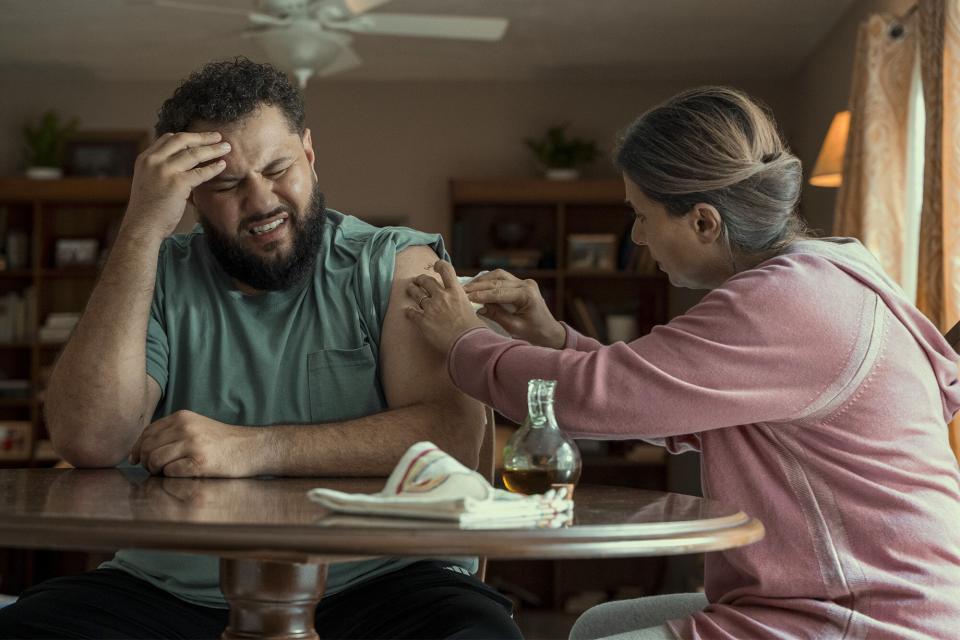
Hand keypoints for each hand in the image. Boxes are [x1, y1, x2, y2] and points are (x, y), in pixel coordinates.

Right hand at [123, 131, 231, 239]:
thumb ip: (160, 169)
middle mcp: (153, 161)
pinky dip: (213, 167)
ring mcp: (165, 171)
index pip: (168, 139)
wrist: (142, 226)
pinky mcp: (177, 183)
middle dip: (202, 137)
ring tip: (226, 148)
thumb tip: (182, 163)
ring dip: (213, 149)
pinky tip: (222, 165)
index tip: (201, 138)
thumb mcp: (148, 181)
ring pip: (194, 154)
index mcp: (145, 158)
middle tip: (218, 135)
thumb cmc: (148, 208)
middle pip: (182, 140)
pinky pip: (200, 172)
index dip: (187, 137)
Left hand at [128, 410, 261, 477]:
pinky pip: (171, 472)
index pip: (147, 432)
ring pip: (155, 460)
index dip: (138, 448)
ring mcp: (193, 445)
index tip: (136, 459)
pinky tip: (184, 474)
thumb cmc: (223, 442)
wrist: (253, 447)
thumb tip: (140, 450)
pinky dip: (172, 477)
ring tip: (168, 473)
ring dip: (157, 471)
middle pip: (147, 447)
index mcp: (183, 417)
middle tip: (155, 469)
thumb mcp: (197, 426)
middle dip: (146, 462)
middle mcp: (186, 428)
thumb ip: (173, 432)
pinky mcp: (200, 462)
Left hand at [404, 261, 485, 355]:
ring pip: (416, 293)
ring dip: (412, 290)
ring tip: (409, 289)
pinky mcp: (423, 320)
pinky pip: (411, 312)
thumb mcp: (472, 310)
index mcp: (456, 292)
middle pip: (426, 281)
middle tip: (418, 280)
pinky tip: (407, 312)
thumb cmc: (474, 330)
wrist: (466, 343)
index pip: (446, 270)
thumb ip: (463, 305)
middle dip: (421, 279)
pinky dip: (408, 311)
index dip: (440, 265)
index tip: (436, 266)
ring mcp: (431, 307)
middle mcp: (442, 296)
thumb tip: (464, 308)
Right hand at [463, 270, 565, 348]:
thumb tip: (478, 307)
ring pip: (499, 275)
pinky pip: (502, 278)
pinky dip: (489, 281)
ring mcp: (524, 282)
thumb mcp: (514, 328)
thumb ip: (497, 315)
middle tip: (461, 290)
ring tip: (467, 287)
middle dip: (478, 286)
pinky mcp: (521, 283)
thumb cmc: (534, 333)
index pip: (499, 292)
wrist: (549, 332)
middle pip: (498, 281)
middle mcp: (526, 284)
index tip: (465, 297)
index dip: (481, 294)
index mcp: (527, 295)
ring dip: (482, 281)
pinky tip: (477, 285)